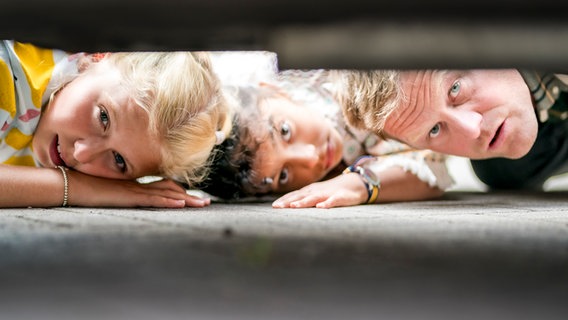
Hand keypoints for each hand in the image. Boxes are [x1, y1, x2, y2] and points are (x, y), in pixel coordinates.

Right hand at [69, 171, 210, 207]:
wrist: (70, 184)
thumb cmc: (84, 190)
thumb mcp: (105, 194)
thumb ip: (117, 195)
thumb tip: (121, 200)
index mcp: (134, 185)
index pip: (162, 186)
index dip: (178, 191)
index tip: (192, 198)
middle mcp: (138, 185)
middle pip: (170, 188)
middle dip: (190, 196)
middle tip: (206, 202)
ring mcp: (135, 189)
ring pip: (167, 193)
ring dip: (187, 199)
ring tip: (203, 204)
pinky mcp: (129, 196)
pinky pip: (153, 198)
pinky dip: (168, 200)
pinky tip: (181, 203)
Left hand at [272, 173, 367, 208]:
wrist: (355, 184)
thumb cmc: (332, 191)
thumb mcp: (317, 194)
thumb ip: (305, 199)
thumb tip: (289, 206)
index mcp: (310, 191)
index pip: (294, 195)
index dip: (284, 200)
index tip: (273, 206)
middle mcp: (317, 191)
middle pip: (301, 196)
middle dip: (289, 202)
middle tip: (277, 207)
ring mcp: (328, 194)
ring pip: (314, 198)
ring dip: (304, 202)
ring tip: (294, 206)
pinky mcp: (341, 197)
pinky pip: (333, 201)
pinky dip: (326, 204)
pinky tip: (321, 207)